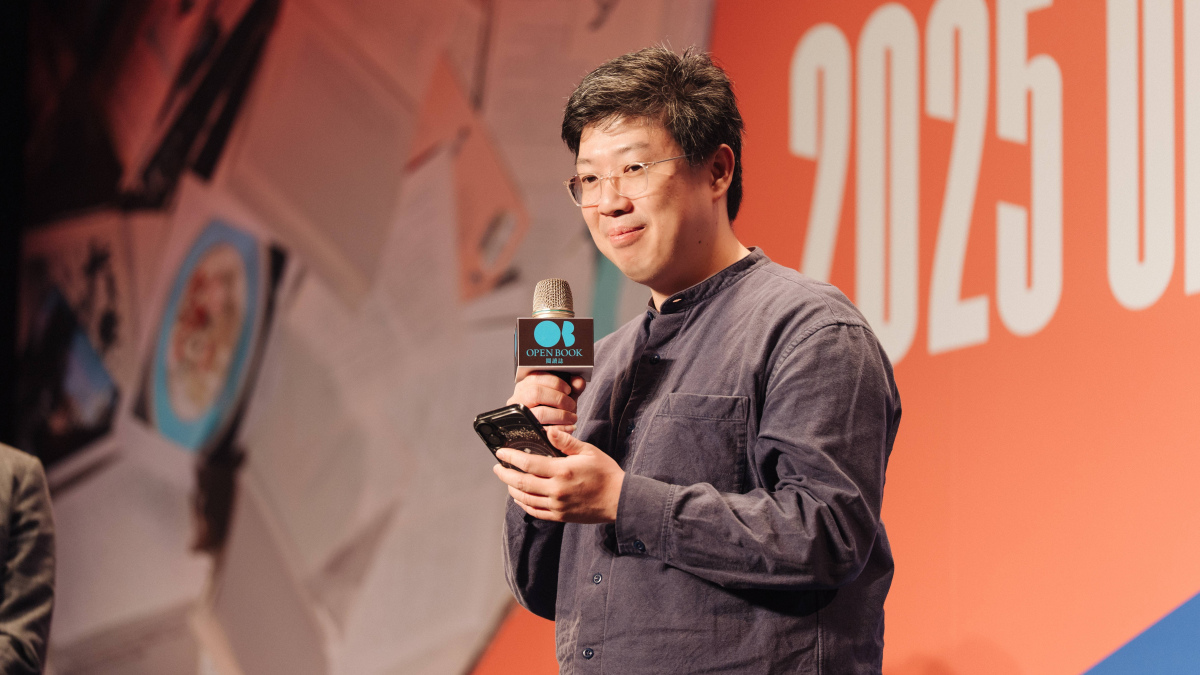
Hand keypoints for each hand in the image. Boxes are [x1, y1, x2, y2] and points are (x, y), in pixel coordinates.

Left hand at [493, 427, 624, 523]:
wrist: (619, 499)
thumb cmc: (606, 473)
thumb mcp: (588, 451)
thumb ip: (565, 442)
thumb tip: (548, 430)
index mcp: (562, 471)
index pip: (528, 464)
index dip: (511, 458)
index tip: (501, 453)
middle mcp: (556, 490)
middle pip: (521, 482)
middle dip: (505, 474)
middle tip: (498, 467)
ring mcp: (557, 505)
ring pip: (525, 498)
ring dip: (512, 488)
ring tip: (507, 480)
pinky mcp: (560, 516)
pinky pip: (535, 511)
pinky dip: (524, 504)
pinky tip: (520, 497)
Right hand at [508, 372, 585, 432]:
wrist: (549, 434)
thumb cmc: (554, 412)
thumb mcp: (563, 397)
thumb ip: (573, 388)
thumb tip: (578, 381)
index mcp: (524, 387)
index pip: (535, 378)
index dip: (555, 382)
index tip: (568, 389)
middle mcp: (518, 401)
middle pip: (536, 393)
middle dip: (559, 398)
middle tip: (571, 405)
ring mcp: (521, 417)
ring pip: (540, 412)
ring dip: (561, 415)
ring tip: (572, 418)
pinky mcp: (527, 433)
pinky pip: (544, 430)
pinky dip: (560, 428)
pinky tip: (569, 428)